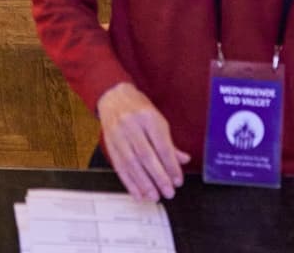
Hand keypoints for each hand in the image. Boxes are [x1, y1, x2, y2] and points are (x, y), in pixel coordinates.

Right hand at [96, 82, 189, 201]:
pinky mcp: (110, 144)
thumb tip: (183, 160)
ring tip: (154, 196)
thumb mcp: (158, 119)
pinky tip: (137, 193)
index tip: (178, 180)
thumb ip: (169, 142)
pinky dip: (129, 182)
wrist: (113, 97)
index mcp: (148, 117)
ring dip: (144, 183)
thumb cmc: (138, 109)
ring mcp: (118, 135)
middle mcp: (131, 125)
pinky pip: (119, 166)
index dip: (171, 165)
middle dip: (159, 177)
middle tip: (168, 192)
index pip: (161, 145)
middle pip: (146, 156)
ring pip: (131, 163)